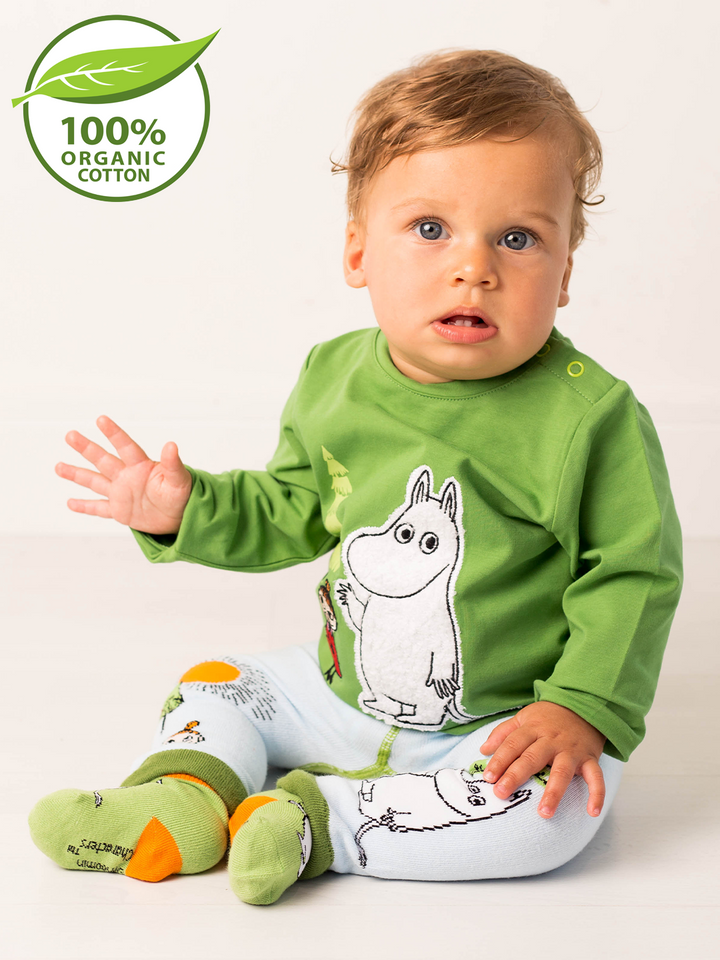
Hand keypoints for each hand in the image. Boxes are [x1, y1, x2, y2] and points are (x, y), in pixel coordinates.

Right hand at [56, 415, 192, 534]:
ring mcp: (121, 493)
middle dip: (86, 448)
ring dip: (77, 474)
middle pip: (103, 459)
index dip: (114, 433)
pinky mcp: (120, 511)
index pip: (125, 446)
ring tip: (58, 466)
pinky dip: (85, 506)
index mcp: (141, 466)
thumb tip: (171, 445)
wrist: (182, 515)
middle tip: (70, 435)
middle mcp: (127, 476)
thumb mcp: (179, 480)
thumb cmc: (182, 495)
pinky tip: (70, 502)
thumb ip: (173, 464)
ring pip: (95, 481)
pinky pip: (99, 508)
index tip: (100, 419)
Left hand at [479, 701, 606, 818]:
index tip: (487, 777)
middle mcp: (551, 739)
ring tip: (543, 813)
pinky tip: (591, 812)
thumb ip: (503, 733)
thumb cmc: (549, 717)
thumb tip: (483, 749)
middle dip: (515, 775)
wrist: (584, 705)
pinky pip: (595, 777)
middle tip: (501, 793)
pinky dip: (597, 794)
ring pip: (562, 771)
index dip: (499, 760)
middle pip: (532, 757)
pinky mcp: (590, 758)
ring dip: (553, 792)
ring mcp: (572, 750)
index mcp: (533, 728)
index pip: (513, 744)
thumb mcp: (524, 717)